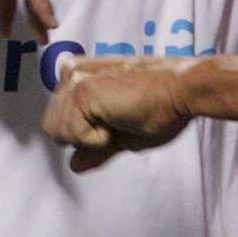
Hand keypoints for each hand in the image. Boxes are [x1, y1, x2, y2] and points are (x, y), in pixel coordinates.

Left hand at [43, 55, 192, 171]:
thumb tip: (74, 165)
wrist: (183, 90)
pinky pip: (75, 136)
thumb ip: (95, 148)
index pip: (59, 121)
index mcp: (79, 74)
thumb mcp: (123, 134)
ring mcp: (74, 79)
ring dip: (94, 138)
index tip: (118, 116)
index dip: (87, 132)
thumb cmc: (163, 107)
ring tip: (122, 115)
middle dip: (85, 137)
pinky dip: (100, 138)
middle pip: (53, 129)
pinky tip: (122, 116)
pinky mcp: (82, 90)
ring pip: (61, 135)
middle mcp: (71, 70)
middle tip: (120, 118)